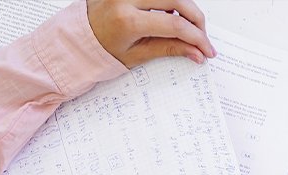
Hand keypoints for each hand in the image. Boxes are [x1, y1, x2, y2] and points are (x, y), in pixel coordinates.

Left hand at [87, 0, 215, 67]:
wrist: (80, 36)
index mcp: (127, 20)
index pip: (174, 25)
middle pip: (178, 0)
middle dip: (196, 20)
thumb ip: (170, 49)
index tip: (207, 49)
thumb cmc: (103, 48)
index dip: (197, 38)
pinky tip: (173, 14)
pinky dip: (171, 1)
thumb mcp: (137, 55)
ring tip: (187, 27)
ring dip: (186, 7)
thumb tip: (196, 53)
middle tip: (203, 37)